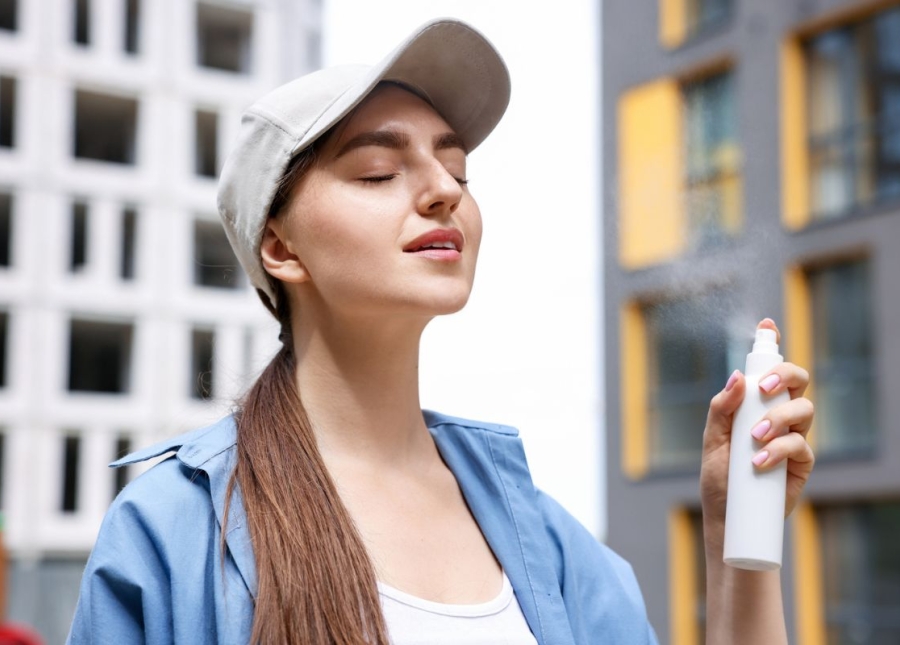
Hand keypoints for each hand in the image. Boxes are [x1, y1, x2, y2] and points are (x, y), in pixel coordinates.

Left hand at [700, 318, 814, 544]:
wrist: (726, 517)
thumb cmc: (718, 477)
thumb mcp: (712, 440)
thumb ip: (721, 408)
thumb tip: (735, 377)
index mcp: (756, 404)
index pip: (768, 370)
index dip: (771, 345)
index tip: (766, 327)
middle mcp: (778, 415)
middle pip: (796, 381)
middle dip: (783, 375)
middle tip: (762, 389)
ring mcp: (793, 438)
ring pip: (803, 410)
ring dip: (778, 418)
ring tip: (754, 436)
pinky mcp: (801, 463)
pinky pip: (801, 446)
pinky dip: (779, 450)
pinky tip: (759, 460)